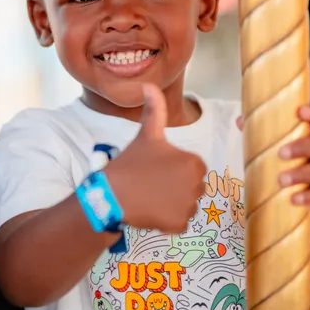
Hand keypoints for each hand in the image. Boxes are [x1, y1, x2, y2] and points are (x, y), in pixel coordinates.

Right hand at [104, 84, 207, 232]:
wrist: (111, 195)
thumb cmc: (130, 163)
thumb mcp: (146, 134)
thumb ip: (154, 109)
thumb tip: (149, 84)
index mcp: (193, 162)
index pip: (192, 168)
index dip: (173, 169)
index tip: (155, 170)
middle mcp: (197, 185)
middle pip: (191, 188)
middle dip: (175, 188)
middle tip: (151, 184)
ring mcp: (188, 207)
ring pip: (186, 206)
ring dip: (172, 205)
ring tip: (150, 198)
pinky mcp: (179, 225)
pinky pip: (179, 223)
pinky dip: (168, 221)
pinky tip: (151, 212)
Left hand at [276, 104, 309, 208]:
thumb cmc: (297, 158)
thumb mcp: (286, 143)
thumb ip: (266, 132)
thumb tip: (240, 121)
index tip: (301, 111)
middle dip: (300, 148)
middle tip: (281, 153)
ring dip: (301, 175)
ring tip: (282, 180)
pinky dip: (309, 197)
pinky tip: (295, 199)